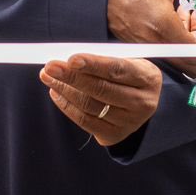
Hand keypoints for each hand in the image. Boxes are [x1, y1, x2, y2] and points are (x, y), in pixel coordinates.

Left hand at [39, 54, 161, 145]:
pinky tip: (56, 93)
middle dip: (72, 77)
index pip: (117, 70)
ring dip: (64, 90)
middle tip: (50, 67)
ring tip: (48, 76)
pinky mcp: (115, 135)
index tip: (71, 59)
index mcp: (148, 78)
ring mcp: (129, 122)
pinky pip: (85, 121)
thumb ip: (103, 60)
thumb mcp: (128, 61)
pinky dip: (67, 106)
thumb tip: (69, 60)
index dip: (93, 64)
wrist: (143, 103)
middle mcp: (142, 102)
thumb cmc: (129, 75)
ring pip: (90, 106)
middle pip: (101, 89)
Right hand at [108, 0, 195, 74]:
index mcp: (164, 24)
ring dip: (189, 47)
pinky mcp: (139, 47)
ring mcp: (146, 47)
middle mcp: (155, 42)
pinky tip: (174, 23)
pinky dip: (175, 45)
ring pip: (177, 60)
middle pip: (189, 63)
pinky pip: (165, 54)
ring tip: (189, 22)